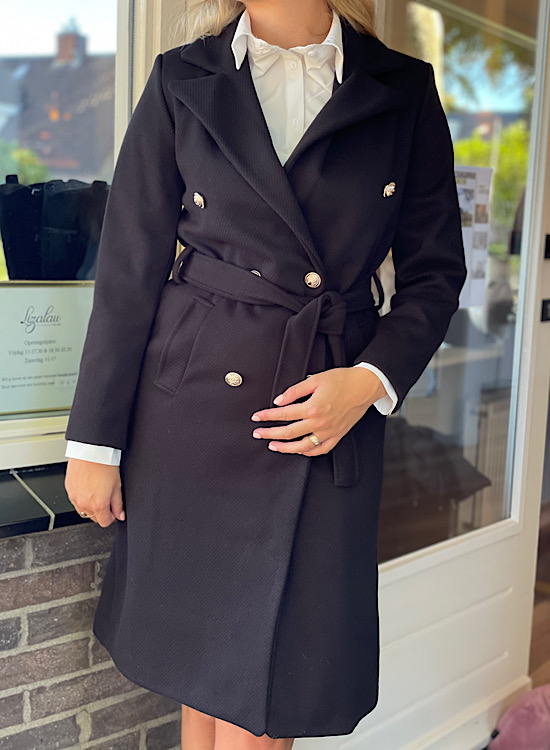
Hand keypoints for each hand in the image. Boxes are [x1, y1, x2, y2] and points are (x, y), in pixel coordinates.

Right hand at [65, 458, 124, 527]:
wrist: (90, 451)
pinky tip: (88, 487)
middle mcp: (84, 503)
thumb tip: (120, 515)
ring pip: (83, 510)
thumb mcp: (117, 486)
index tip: (113, 511)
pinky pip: (75, 500)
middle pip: (93, 518)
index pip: (104, 522)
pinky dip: (82, 498)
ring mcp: (74, 498)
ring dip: (90, 506)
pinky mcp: (68, 490)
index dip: (111, 517)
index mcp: (98, 505)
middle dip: (101, 512)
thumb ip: (118, 504)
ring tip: (97, 492)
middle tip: (106, 499)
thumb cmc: (104, 465)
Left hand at [250, 366, 387, 454]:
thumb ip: (295, 391)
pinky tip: (299, 450)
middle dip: (270, 433)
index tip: (257, 417)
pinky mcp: (337, 435)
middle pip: (289, 433)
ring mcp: (329, 432)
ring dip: (285, 448)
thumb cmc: (342, 380)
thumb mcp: (315, 379)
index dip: (267, 416)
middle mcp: (320, 423)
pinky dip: (308, 452)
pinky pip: (320, 450)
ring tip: (273, 446)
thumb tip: (278, 401)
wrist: (365, 386)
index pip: (283, 414)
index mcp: (313, 407)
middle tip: (257, 433)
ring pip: (303, 446)